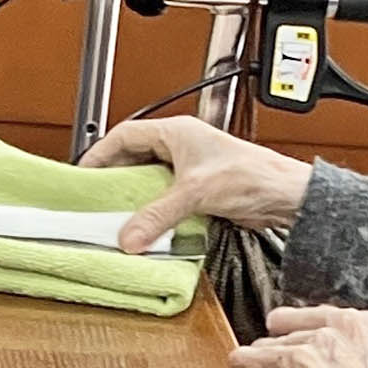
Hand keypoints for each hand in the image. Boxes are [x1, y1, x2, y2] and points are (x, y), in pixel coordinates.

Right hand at [85, 115, 313, 248]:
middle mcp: (181, 147)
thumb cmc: (252, 175)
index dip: (100, 153)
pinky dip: (152, 212)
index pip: (124, 135)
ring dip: (134, 198)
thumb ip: (158, 215)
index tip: (83, 173)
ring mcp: (189, 169)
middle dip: (114, 178)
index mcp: (176, 132)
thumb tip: (129, 236)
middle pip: (133, 159)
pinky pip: (165, 199)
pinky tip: (145, 227)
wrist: (284, 196)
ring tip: (116, 215)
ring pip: (149, 181)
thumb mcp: (195, 192)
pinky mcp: (198, 191)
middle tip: (95, 198)